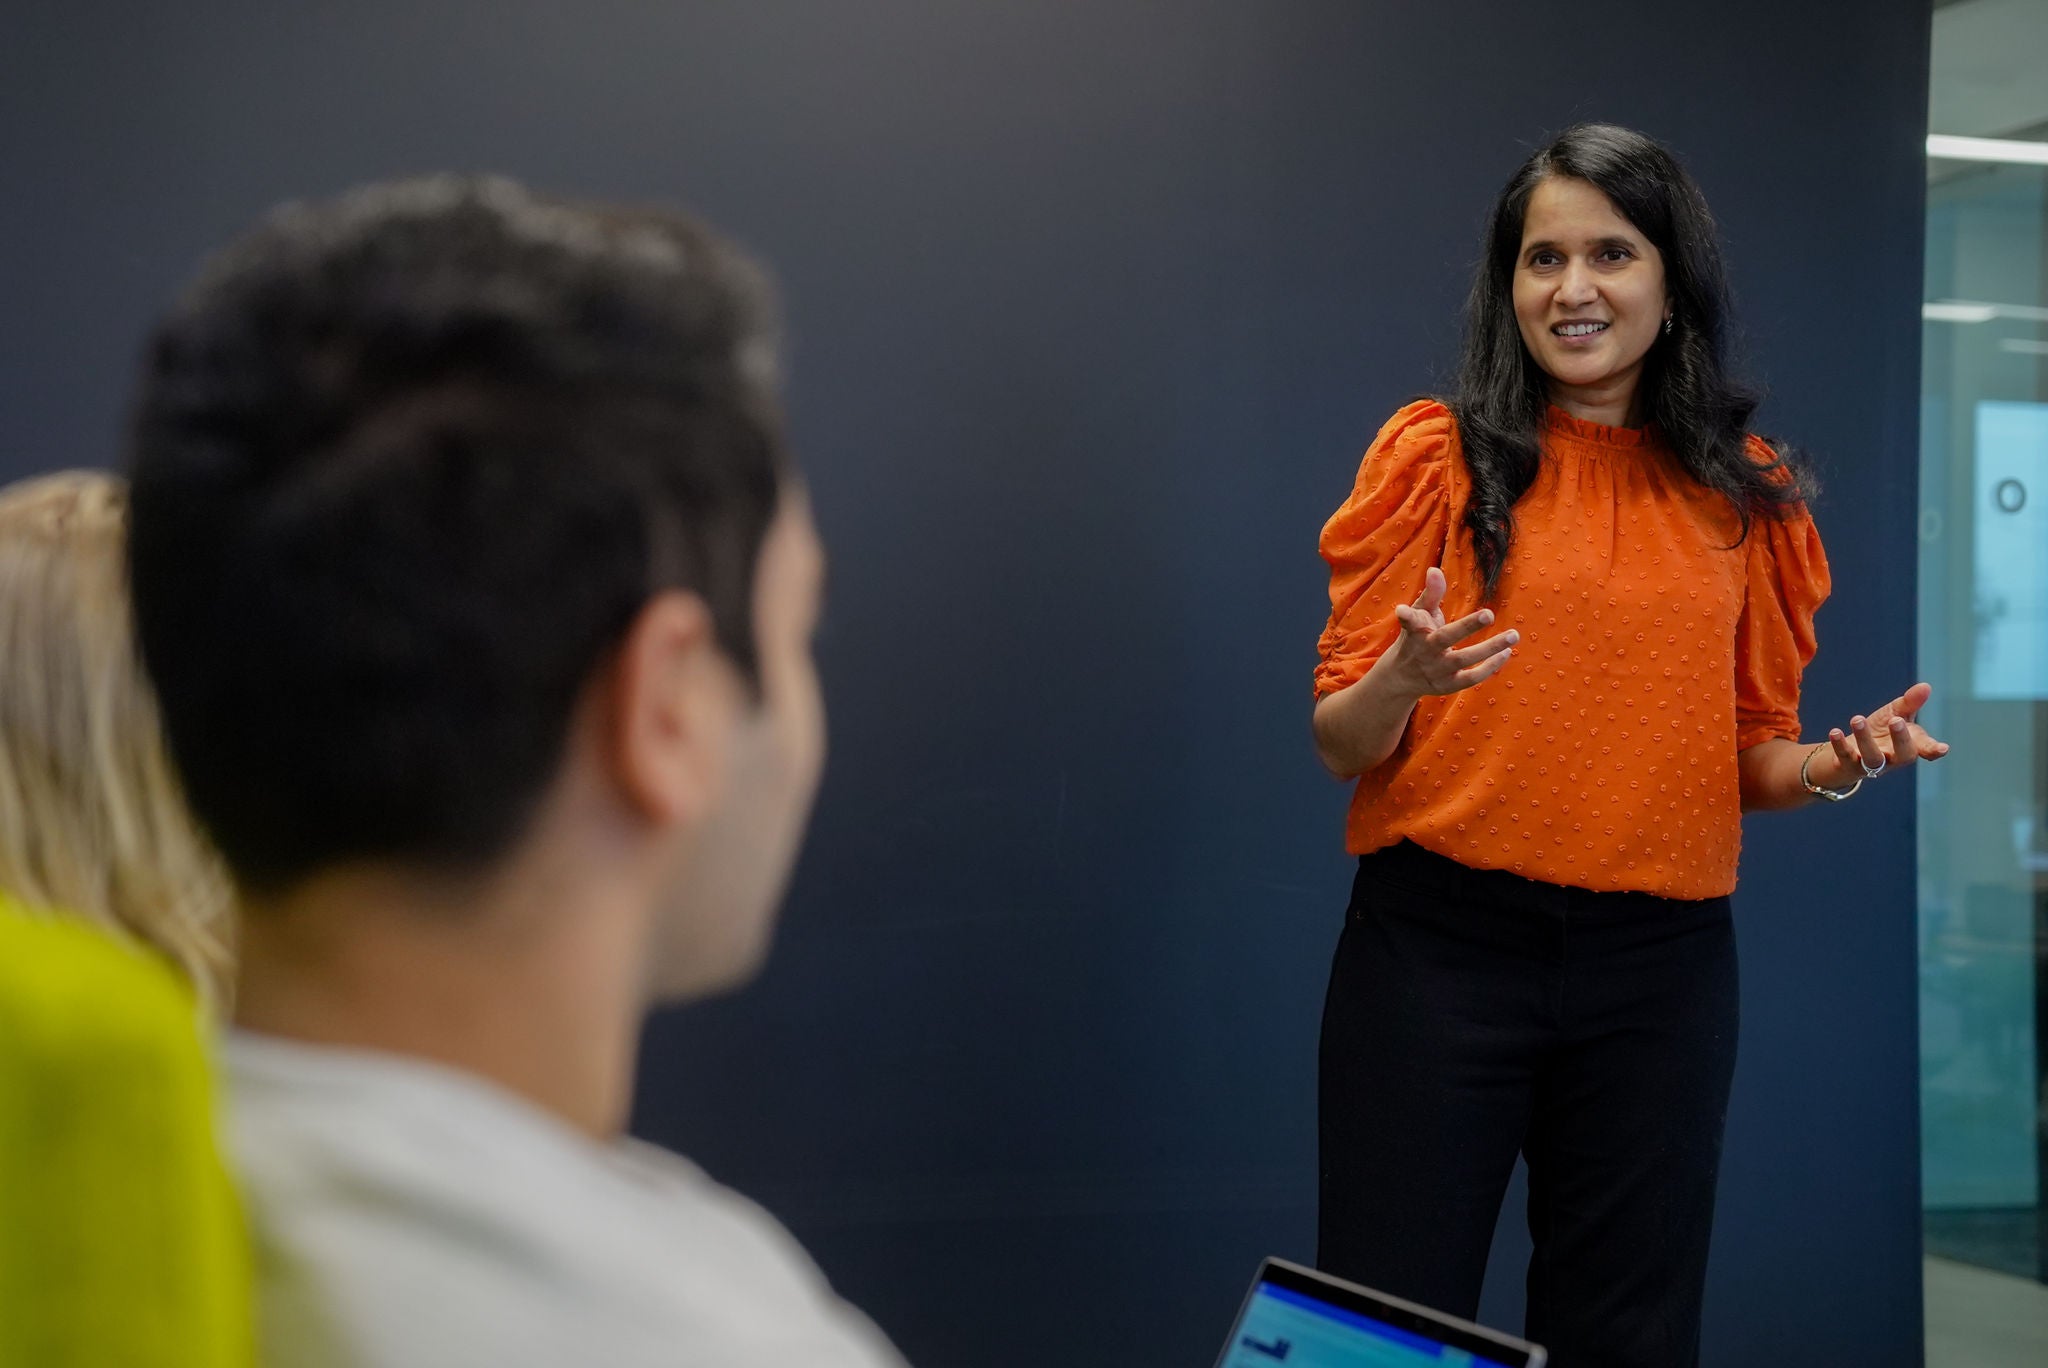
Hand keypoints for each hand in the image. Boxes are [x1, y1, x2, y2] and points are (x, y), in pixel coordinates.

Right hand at [1384, 566, 1517, 698]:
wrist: (1401, 677)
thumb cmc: (1415, 637)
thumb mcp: (1420, 615)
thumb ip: (1430, 593)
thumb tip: (1435, 570)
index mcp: (1415, 631)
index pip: (1410, 621)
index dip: (1406, 615)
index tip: (1401, 610)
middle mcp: (1425, 651)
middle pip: (1445, 638)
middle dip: (1467, 626)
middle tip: (1489, 614)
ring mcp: (1436, 670)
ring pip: (1464, 659)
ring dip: (1490, 648)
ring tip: (1514, 635)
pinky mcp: (1448, 685)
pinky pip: (1472, 678)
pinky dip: (1490, 666)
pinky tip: (1506, 652)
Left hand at [1818, 681, 1950, 786]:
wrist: (1850, 752)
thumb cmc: (1880, 732)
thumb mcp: (1895, 714)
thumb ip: (1910, 702)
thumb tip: (1925, 686)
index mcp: (1910, 745)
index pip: (1926, 750)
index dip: (1934, 750)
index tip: (1942, 749)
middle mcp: (1893, 758)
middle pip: (1903, 755)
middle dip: (1901, 739)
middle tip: (1896, 720)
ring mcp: (1871, 765)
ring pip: (1872, 757)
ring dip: (1865, 738)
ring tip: (1857, 719)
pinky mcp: (1849, 765)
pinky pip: (1845, 757)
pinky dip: (1840, 745)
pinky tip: (1835, 731)